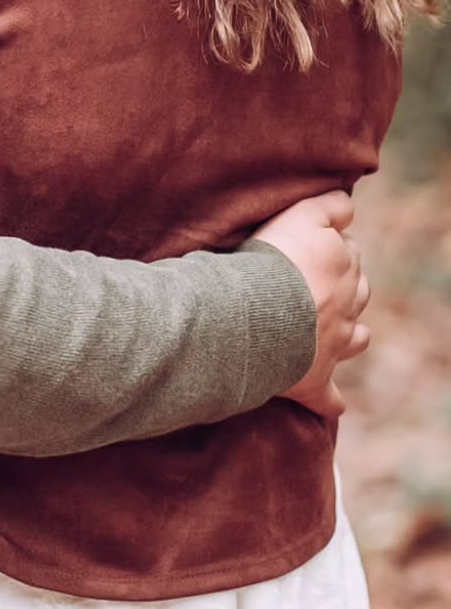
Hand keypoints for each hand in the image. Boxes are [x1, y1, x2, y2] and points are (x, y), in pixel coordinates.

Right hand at [254, 191, 368, 418]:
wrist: (252, 317)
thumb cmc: (269, 264)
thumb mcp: (299, 217)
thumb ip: (327, 207)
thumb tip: (349, 206)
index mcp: (340, 267)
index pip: (347, 250)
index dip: (332, 246)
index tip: (314, 245)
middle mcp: (343, 305)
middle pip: (356, 290)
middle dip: (344, 286)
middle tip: (316, 282)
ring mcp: (332, 345)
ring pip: (355, 337)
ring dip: (349, 333)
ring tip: (333, 331)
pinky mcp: (314, 380)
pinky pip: (328, 396)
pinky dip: (330, 400)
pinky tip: (331, 402)